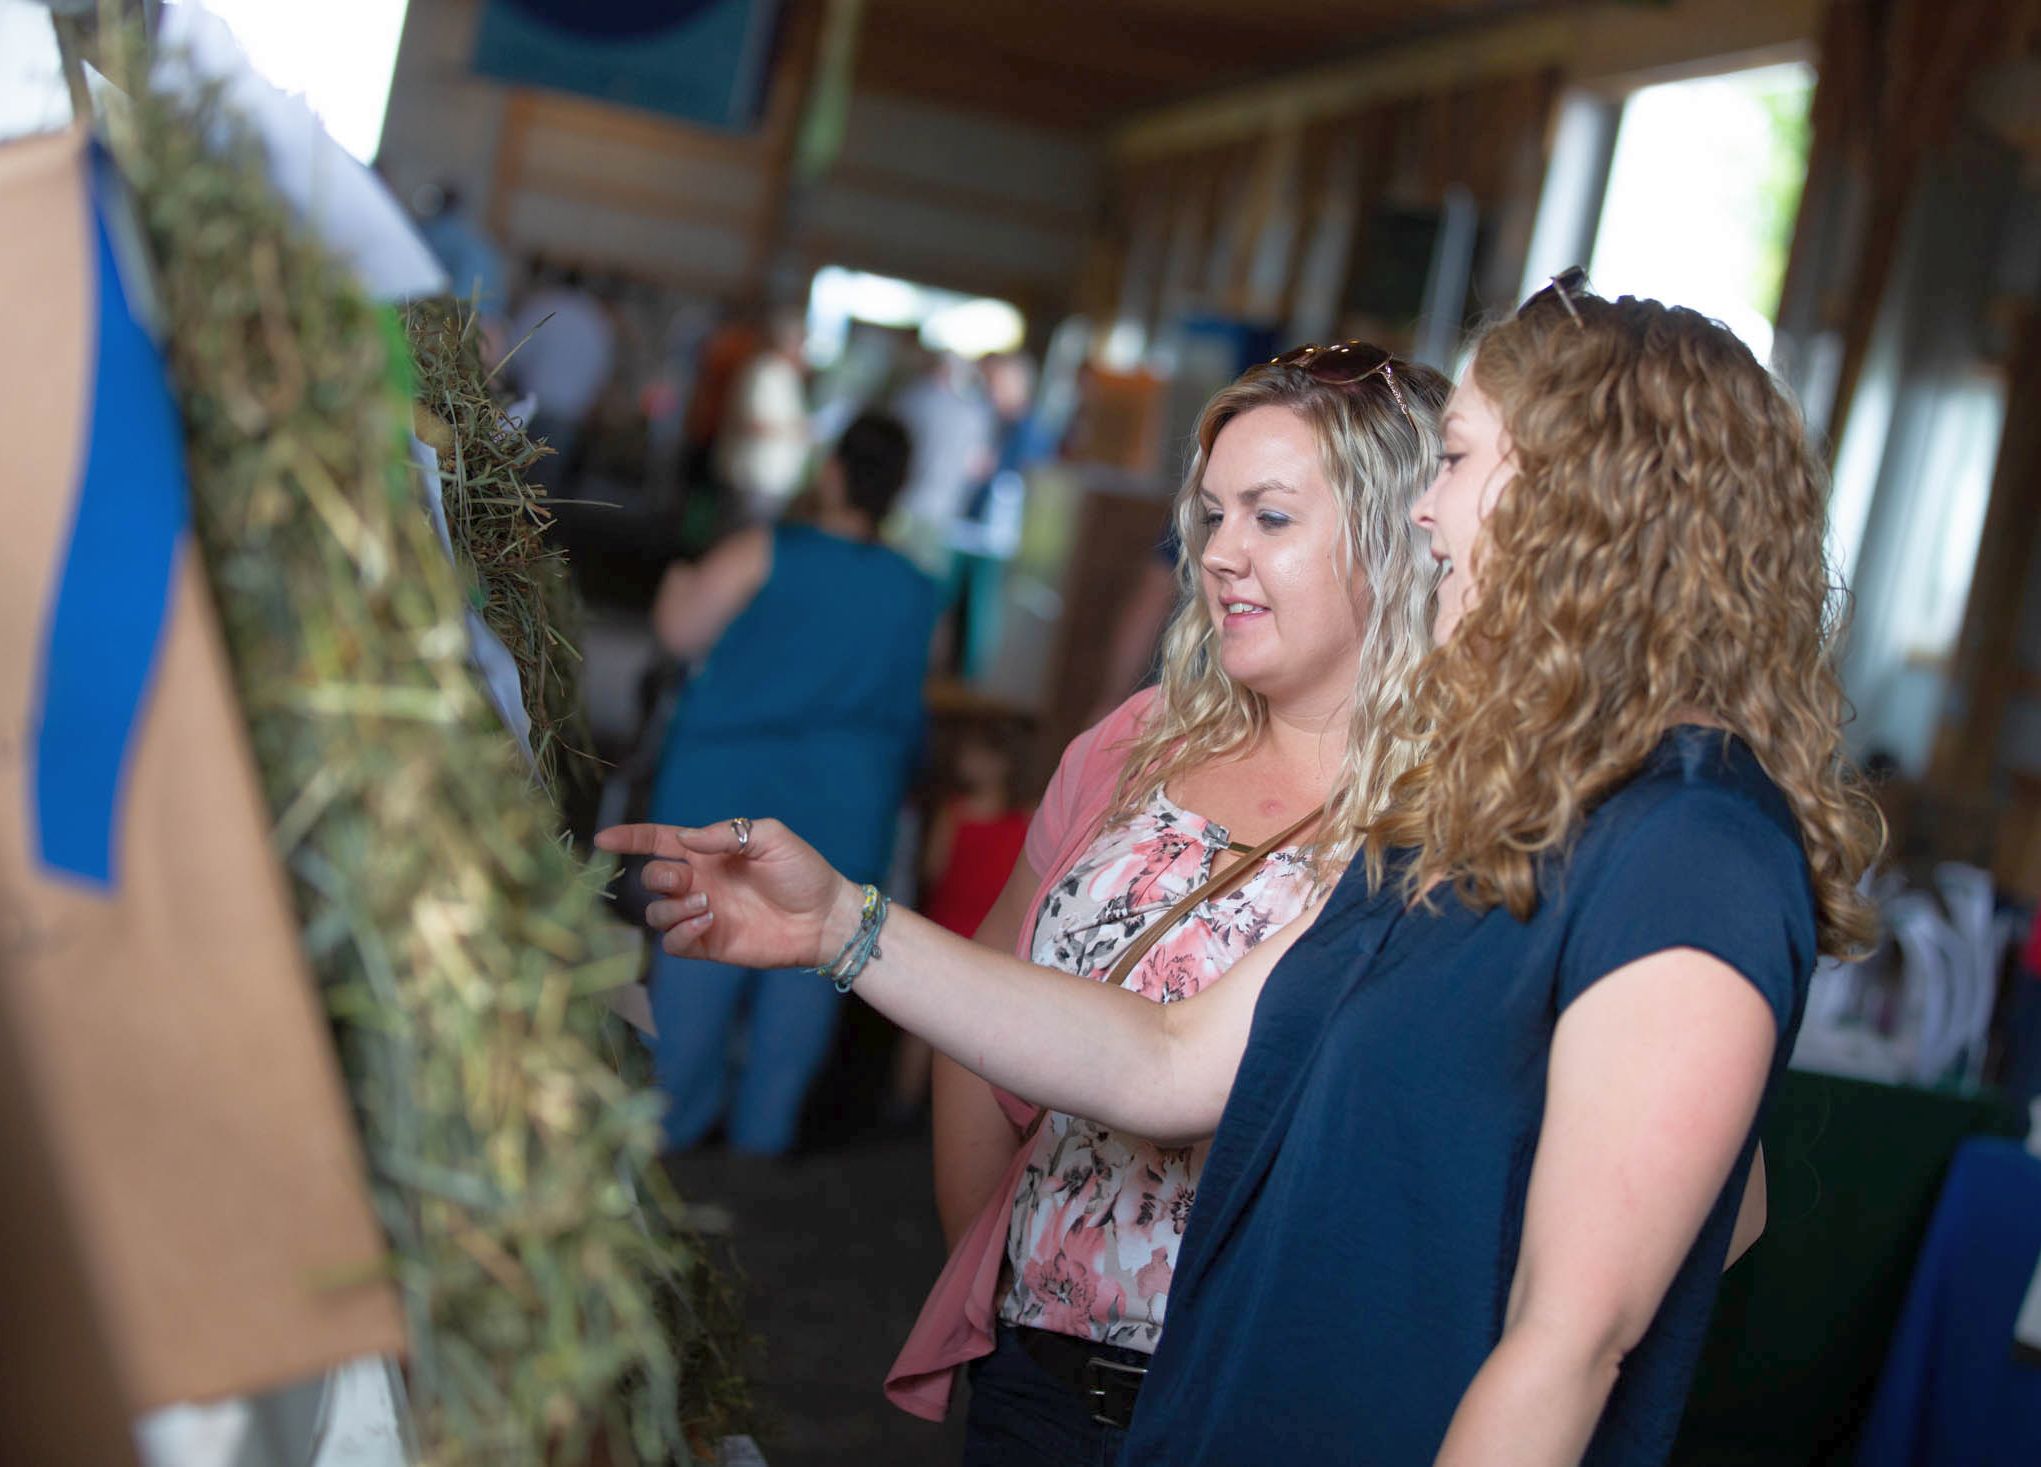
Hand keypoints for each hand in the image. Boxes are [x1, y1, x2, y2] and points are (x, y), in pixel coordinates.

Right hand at [594, 819, 862, 969]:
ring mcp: (702, 915)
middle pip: (652, 879)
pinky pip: (673, 944)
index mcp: (708, 852)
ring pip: (656, 914)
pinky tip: (705, 923)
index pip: (658, 842)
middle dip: (658, 877)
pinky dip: (679, 933)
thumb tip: (684, 840)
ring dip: (671, 908)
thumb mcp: (770, 837)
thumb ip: (726, 833)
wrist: (824, 916)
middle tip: (687, 881)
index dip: (629, 838)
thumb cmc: (802, 871)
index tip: (602, 838)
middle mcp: (699, 882)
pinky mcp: (710, 944)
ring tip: (707, 906)